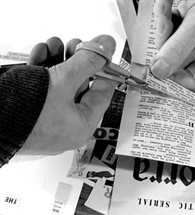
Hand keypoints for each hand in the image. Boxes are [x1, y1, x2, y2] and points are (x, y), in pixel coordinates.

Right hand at [19, 35, 116, 154]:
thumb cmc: (23, 113)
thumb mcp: (62, 81)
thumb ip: (87, 62)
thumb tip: (107, 47)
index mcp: (82, 126)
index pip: (102, 94)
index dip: (104, 70)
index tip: (103, 53)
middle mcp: (67, 125)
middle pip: (80, 87)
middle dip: (77, 61)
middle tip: (77, 44)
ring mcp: (48, 119)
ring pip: (60, 85)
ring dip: (58, 60)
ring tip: (54, 44)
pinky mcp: (32, 111)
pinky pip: (44, 89)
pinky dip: (42, 69)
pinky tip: (40, 53)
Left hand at [150, 0, 194, 90]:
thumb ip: (179, 47)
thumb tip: (159, 71)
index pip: (193, 80)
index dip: (173, 77)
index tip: (156, 68)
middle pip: (177, 62)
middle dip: (165, 44)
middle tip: (163, 26)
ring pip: (169, 46)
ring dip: (163, 27)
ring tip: (165, 9)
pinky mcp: (186, 26)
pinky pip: (169, 30)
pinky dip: (164, 16)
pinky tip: (166, 4)